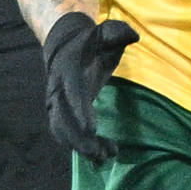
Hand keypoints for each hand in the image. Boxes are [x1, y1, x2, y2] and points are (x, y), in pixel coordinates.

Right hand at [41, 12, 136, 163]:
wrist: (65, 45)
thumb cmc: (92, 41)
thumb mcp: (106, 33)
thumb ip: (118, 33)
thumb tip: (133, 35)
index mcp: (69, 71)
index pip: (73, 94)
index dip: (80, 112)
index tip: (91, 129)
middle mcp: (57, 90)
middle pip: (64, 119)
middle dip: (80, 138)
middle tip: (101, 153)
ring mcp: (56, 103)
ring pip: (62, 130)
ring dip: (80, 146)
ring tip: (104, 157)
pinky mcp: (60, 112)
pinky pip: (65, 132)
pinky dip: (78, 145)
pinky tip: (98, 156)